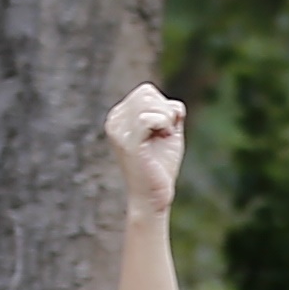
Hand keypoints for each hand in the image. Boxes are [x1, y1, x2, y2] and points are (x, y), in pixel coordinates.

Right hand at [104, 85, 185, 217]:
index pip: (146, 92)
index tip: (163, 130)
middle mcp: (114, 121)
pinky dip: (164, 124)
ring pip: (148, 102)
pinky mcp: (127, 142)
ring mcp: (118, 131)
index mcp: (119, 117)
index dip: (164, 106)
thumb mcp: (167, 133)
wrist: (153, 197)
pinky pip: (148, 117)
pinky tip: (164, 136)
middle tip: (165, 135)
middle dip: (166, 111)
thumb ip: (169, 113)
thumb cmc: (160, 167)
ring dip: (166, 118)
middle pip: (147, 93)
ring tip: (163, 138)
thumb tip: (174, 106)